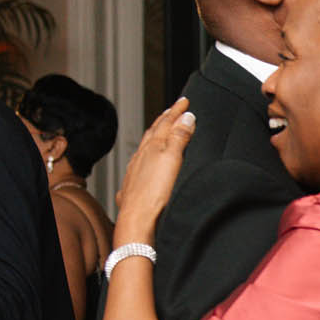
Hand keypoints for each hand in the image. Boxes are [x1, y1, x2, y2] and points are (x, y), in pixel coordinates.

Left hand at [113, 98, 195, 243]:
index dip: (175, 111)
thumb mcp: (172, 159)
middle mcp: (141, 156)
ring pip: (145, 148)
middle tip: (173, 110)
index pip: (165, 123)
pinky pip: (139, 165)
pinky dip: (146, 158)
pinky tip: (146, 162)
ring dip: (155, 137)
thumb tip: (186, 117)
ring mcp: (135, 171)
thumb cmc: (153, 192)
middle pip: (153, 132)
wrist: (137, 219)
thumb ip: (179, 137)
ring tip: (161, 132)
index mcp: (152, 147)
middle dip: (164, 120)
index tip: (184, 101)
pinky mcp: (134, 186)